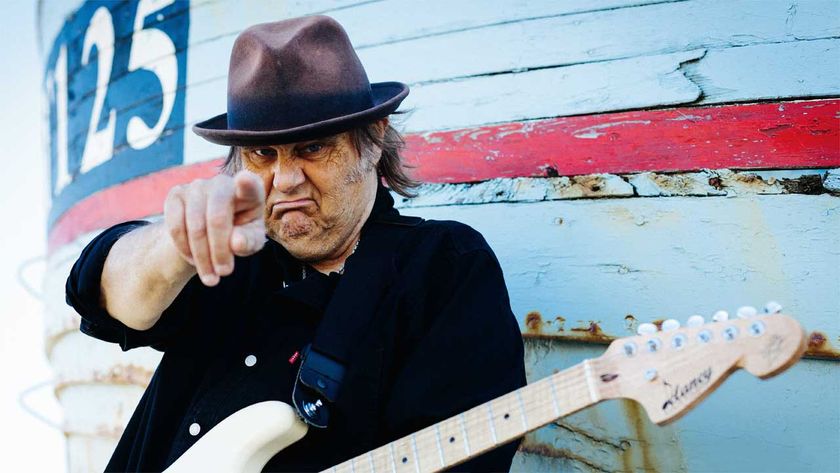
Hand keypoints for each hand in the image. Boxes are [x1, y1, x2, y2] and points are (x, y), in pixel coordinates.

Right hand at [163, 171, 266, 285]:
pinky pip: (175, 226)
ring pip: (195, 226)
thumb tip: (236, 242)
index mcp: (249, 192)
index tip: (244, 180)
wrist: (210, 233)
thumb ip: (249, 242)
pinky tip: (194, 259)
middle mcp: (222, 182)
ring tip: (211, 277)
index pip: (250, 185)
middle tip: (224, 273)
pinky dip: (184, 248)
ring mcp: (197, 186)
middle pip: (217, 218)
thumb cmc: (239, 235)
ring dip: (202, 257)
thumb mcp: (250, 242)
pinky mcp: (175, 194)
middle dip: (219, 251)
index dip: (246, 183)